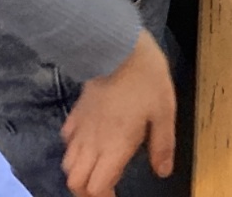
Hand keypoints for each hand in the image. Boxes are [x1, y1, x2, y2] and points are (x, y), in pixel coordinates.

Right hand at [61, 31, 174, 196]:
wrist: (116, 48)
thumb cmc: (146, 78)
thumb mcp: (165, 111)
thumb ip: (163, 144)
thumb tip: (163, 171)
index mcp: (115, 146)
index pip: (96, 187)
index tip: (116, 196)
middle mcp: (92, 143)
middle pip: (76, 183)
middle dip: (88, 192)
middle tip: (106, 188)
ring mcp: (80, 128)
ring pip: (67, 165)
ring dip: (80, 173)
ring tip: (98, 169)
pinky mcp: (75, 113)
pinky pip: (66, 141)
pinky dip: (73, 150)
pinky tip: (88, 143)